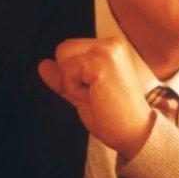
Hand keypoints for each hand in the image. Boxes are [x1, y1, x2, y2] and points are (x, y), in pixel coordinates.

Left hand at [38, 37, 153, 158]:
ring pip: (63, 55)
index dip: (71, 75)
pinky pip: (67, 70)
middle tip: (95, 94)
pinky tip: (96, 96)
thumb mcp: (81, 92)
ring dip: (72, 81)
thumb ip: (63, 77)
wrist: (135, 134)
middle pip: (63, 49)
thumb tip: (43, 64)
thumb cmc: (113, 116)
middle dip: (69, 76)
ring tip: (95, 94)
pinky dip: (74, 88)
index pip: (70, 50)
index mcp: (111, 48)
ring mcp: (108, 50)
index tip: (95, 91)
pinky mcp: (101, 61)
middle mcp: (111, 43)